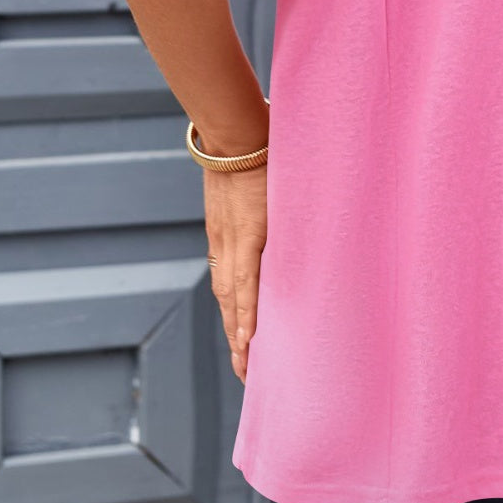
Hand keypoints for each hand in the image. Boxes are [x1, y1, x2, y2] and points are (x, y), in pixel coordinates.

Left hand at [203, 163, 266, 383]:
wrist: (238, 132)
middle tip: (245, 371)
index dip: (234, 315)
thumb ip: (260, 202)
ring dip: (240, 335)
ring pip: (234, 300)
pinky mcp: (249, 238)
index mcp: (227, 234)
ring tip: (247, 366)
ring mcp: (235, 243)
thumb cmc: (248, 147)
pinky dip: (246, 313)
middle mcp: (226, 245)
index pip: (228, 284)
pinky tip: (250, 338)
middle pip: (228, 300)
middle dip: (236, 336)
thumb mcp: (247, 183)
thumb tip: (276, 206)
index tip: (241, 343)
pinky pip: (247, 284)